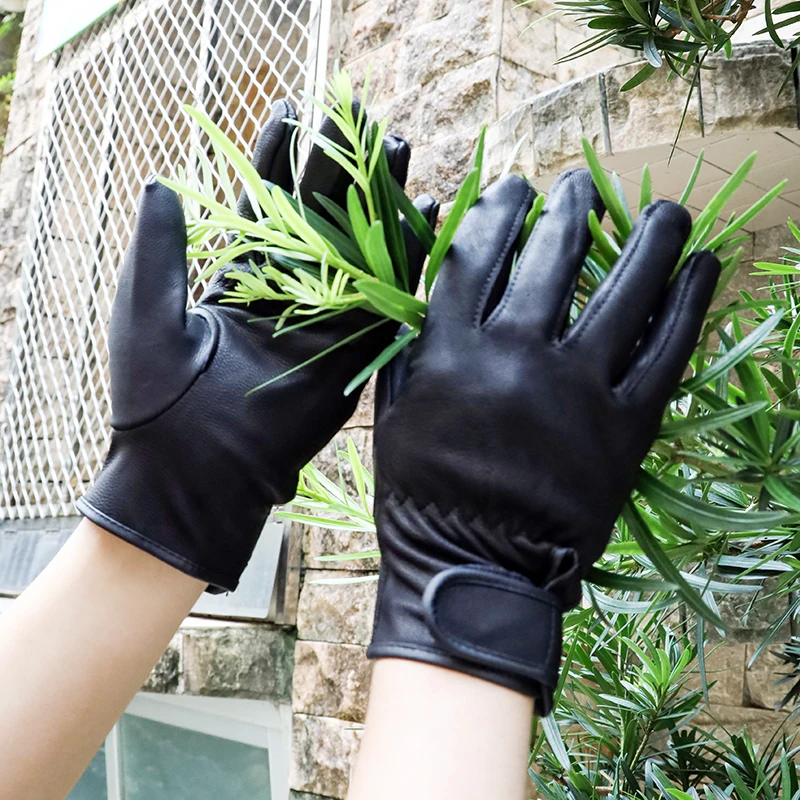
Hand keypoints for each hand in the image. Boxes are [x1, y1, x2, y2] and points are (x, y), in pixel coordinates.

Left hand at [78, 100, 437, 592]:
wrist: (195, 469)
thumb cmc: (157, 395)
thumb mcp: (147, 308)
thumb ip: (160, 245)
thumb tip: (164, 181)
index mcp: (239, 276)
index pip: (264, 204)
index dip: (277, 158)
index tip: (292, 113)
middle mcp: (288, 291)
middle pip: (322, 216)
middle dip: (342, 169)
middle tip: (364, 122)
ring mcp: (325, 318)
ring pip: (360, 248)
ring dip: (380, 201)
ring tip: (399, 151)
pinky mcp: (353, 349)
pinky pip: (387, 297)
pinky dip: (408, 258)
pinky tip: (427, 217)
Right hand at [368, 170, 718, 713]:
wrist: (472, 569)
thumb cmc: (423, 495)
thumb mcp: (394, 415)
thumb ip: (412, 348)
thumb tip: (426, 298)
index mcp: (451, 352)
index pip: (476, 256)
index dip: (498, 212)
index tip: (515, 191)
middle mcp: (515, 356)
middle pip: (550, 258)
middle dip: (567, 209)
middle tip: (578, 185)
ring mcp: (576, 389)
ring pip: (622, 291)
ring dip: (648, 239)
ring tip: (665, 209)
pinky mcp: (624, 427)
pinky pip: (666, 352)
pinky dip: (689, 303)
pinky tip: (703, 266)